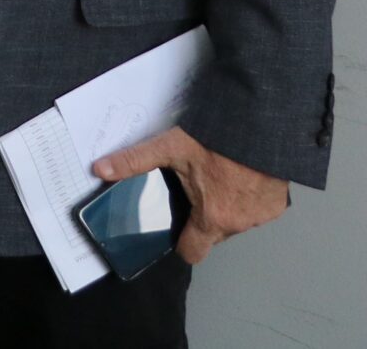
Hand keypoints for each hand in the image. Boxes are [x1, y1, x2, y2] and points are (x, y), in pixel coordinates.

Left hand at [92, 126, 287, 262]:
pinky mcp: (278, 204)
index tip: (172, 228)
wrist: (263, 126)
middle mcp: (239, 225)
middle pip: (212, 234)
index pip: (192, 252)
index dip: (180, 243)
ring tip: (214, 179)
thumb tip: (100, 169)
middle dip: (201, 218)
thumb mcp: (171, 147)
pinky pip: (256, 209)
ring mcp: (261, 216)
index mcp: (212, 219)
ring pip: (235, 221)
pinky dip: (247, 197)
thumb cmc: (219, 139)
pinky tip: (238, 175)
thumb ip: (135, 161)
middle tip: (190, 191)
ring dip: (225, 207)